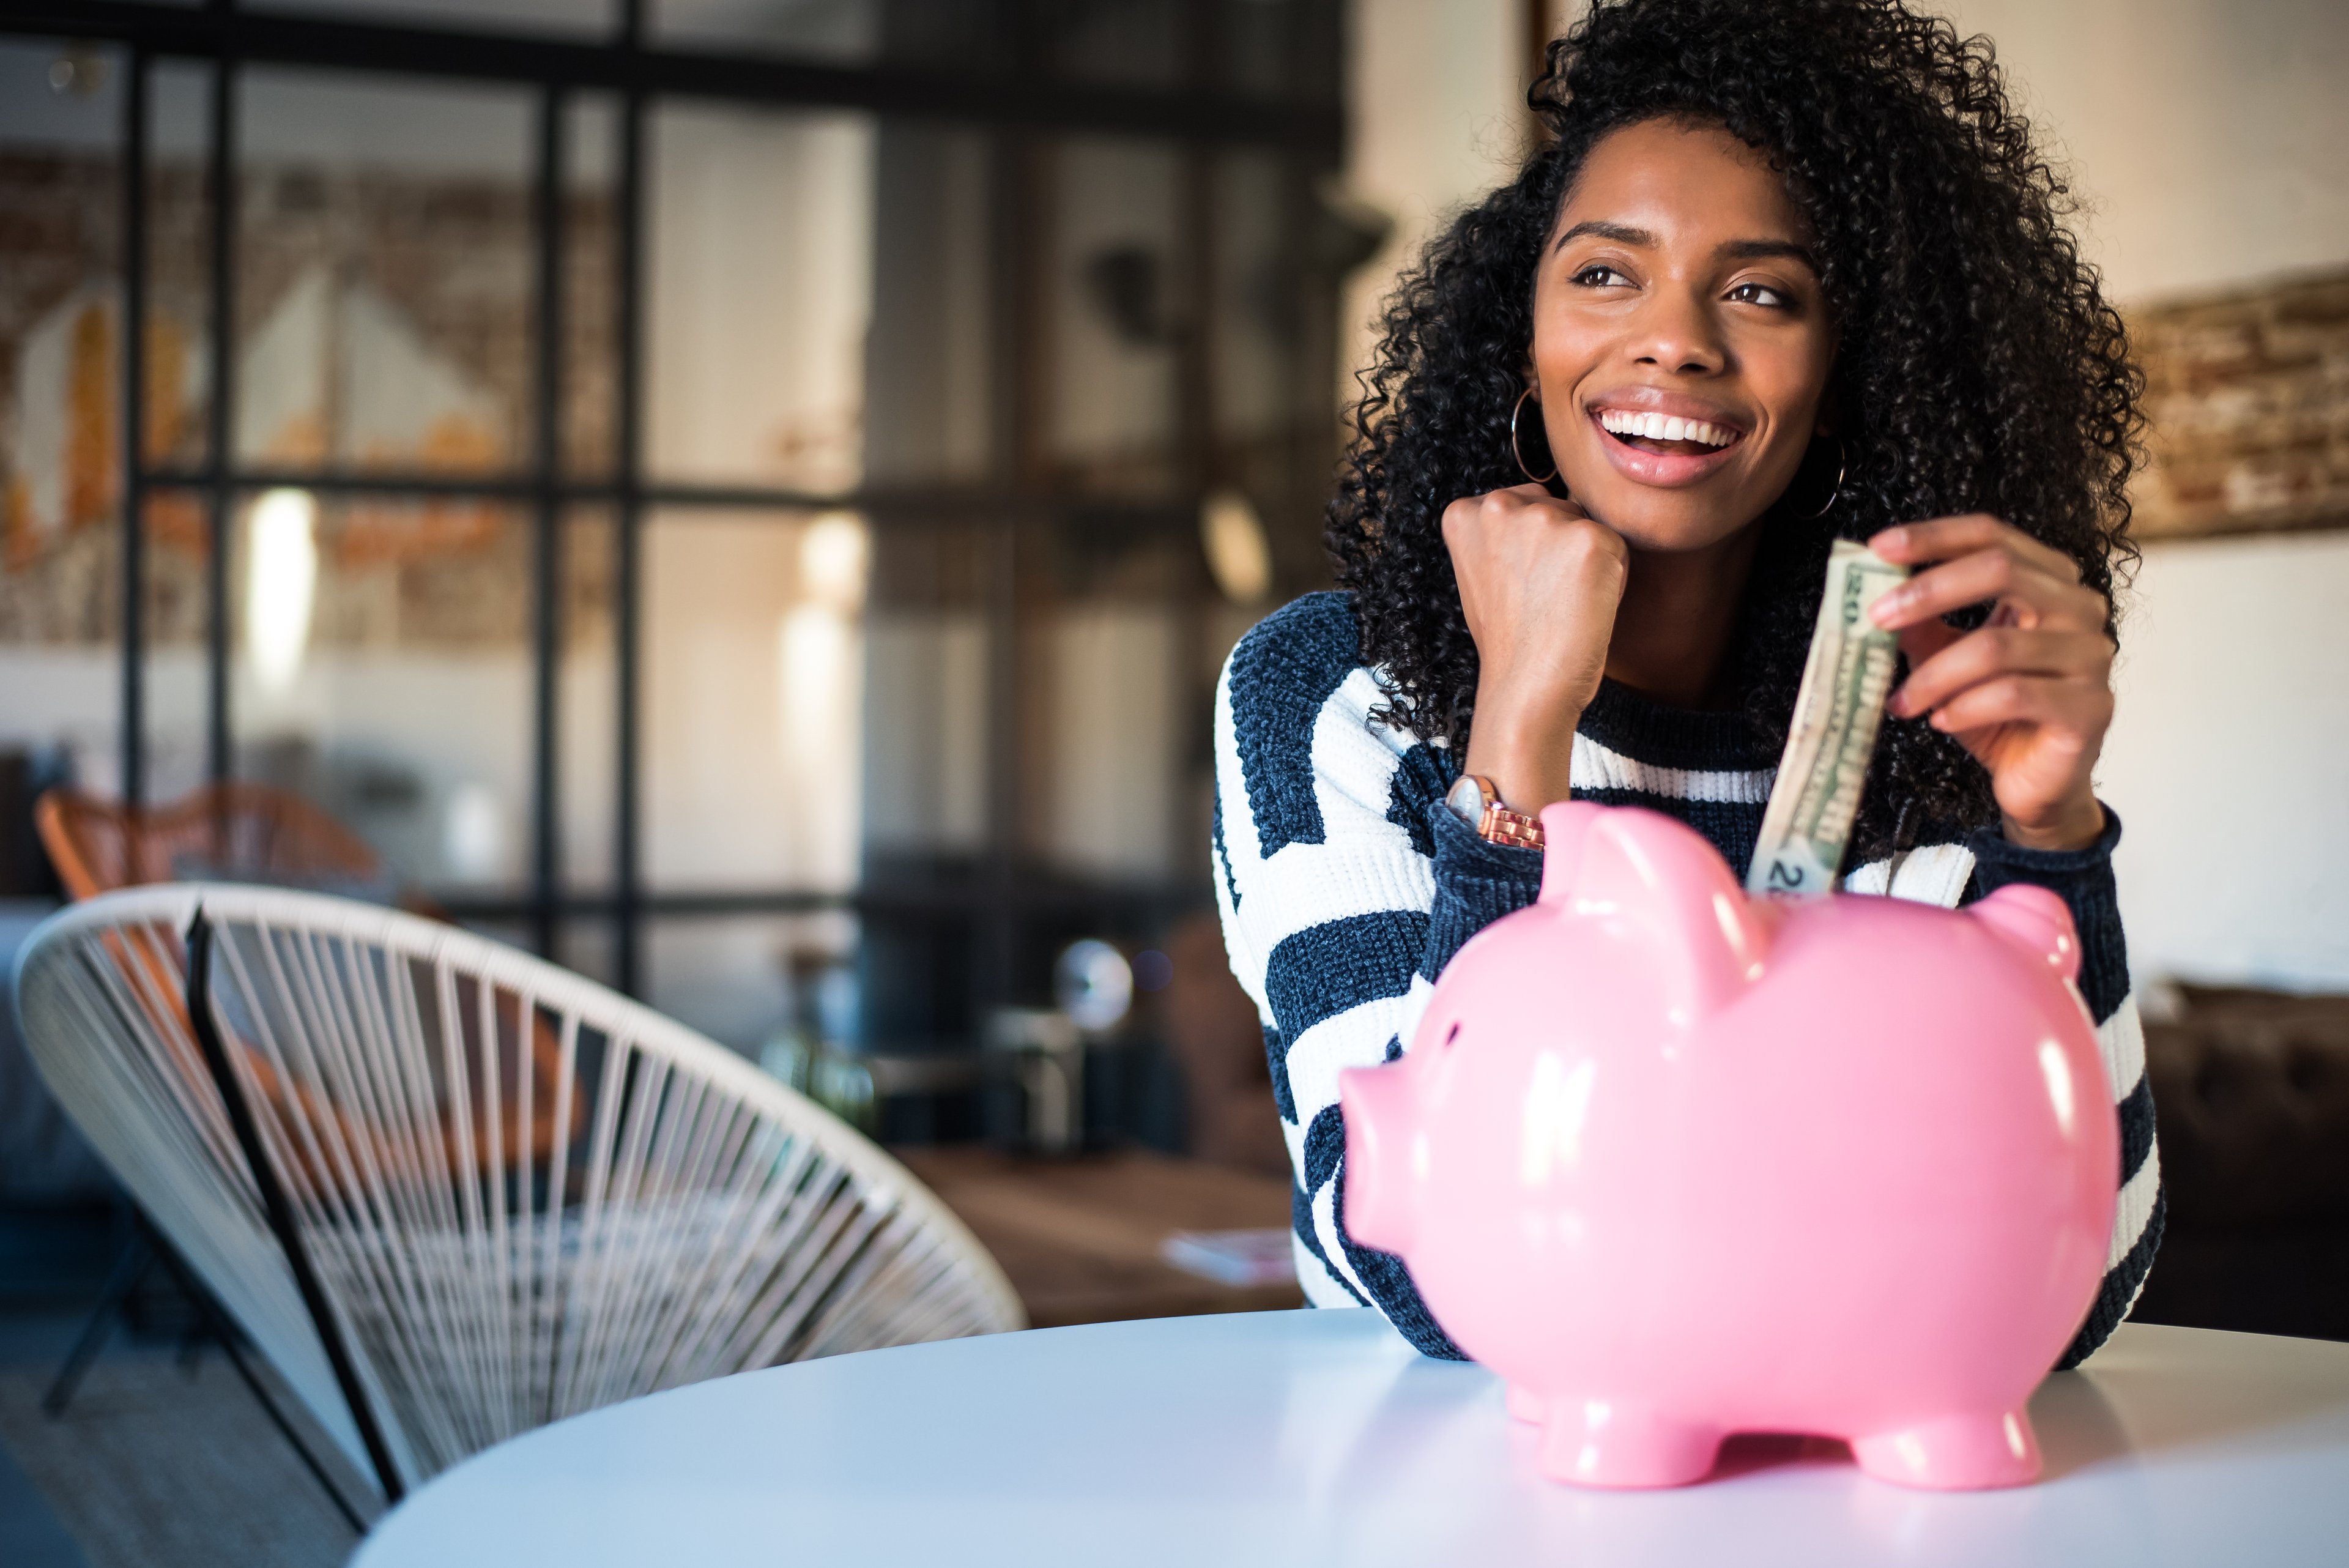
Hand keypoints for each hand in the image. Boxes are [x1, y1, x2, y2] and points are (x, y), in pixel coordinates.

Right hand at [1446, 484, 1628, 811]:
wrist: (1526, 687)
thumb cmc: (1510, 640)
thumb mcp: (1483, 572)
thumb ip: (1502, 534)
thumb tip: (1552, 506)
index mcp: (1464, 512)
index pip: (1521, 504)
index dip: (1530, 548)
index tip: (1518, 584)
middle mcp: (1499, 504)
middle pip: (1556, 508)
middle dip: (1559, 546)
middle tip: (1542, 598)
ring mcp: (1545, 519)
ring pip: (1586, 525)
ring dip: (1585, 559)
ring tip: (1562, 602)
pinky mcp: (1590, 537)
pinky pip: (1616, 545)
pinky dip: (1612, 575)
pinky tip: (1583, 605)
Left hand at [1867, 514, 2112, 851]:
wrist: (2035, 782)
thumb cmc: (1996, 713)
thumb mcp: (1949, 660)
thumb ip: (1922, 625)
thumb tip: (1877, 596)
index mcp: (2049, 582)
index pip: (1993, 536)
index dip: (1935, 536)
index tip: (1879, 548)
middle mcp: (2080, 608)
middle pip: (2001, 570)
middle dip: (1928, 591)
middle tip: (1876, 617)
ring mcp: (2091, 656)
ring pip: (1996, 646)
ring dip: (1934, 675)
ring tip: (1902, 701)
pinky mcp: (2090, 707)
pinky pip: (2014, 694)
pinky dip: (1965, 706)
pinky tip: (1941, 720)